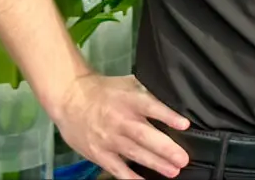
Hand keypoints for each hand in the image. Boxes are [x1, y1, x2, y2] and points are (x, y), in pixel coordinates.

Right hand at [51, 73, 191, 179]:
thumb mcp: (128, 84)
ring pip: (134, 154)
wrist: (70, 99)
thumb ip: (149, 91)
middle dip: (166, 149)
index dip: (168, 116)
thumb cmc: (104, 91)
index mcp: (129, 100)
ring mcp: (108, 139)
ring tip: (173, 171)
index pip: (151, 107)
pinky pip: (116, 168)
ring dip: (155, 163)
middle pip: (145, 136)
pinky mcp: (99, 153)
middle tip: (183, 159)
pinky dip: (130, 177)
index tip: (185, 125)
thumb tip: (173, 96)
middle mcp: (120, 120)